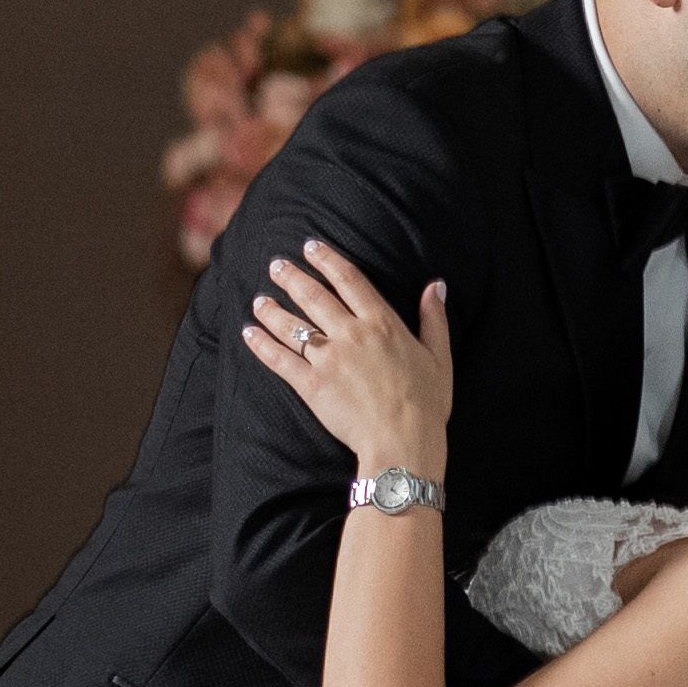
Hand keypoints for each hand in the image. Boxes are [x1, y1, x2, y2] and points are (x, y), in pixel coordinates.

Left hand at [243, 240, 456, 480]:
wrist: (403, 440)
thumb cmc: (426, 402)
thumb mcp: (439, 356)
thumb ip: (434, 318)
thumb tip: (435, 285)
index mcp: (382, 324)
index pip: (350, 281)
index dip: (327, 260)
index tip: (310, 247)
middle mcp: (351, 334)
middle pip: (314, 296)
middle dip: (292, 277)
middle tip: (275, 265)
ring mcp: (328, 359)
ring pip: (292, 325)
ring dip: (272, 309)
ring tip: (258, 299)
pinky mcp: (311, 385)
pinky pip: (280, 359)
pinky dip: (261, 344)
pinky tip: (248, 333)